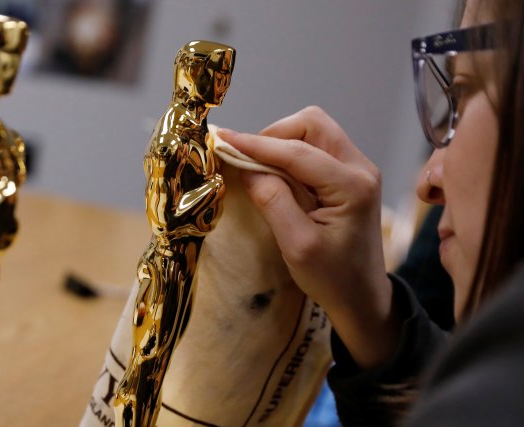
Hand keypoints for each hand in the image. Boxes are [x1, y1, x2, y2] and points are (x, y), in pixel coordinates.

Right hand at [219, 106, 399, 368]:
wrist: (363, 297)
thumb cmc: (332, 279)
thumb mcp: (297, 245)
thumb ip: (273, 202)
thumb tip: (247, 168)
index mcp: (352, 186)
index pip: (298, 152)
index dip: (257, 144)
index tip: (222, 139)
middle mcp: (361, 168)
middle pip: (313, 124)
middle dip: (274, 135)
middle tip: (247, 159)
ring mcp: (359, 169)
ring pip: (315, 131)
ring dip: (283, 142)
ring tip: (260, 168)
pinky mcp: (351, 175)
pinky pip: (318, 147)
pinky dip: (293, 153)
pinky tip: (277, 174)